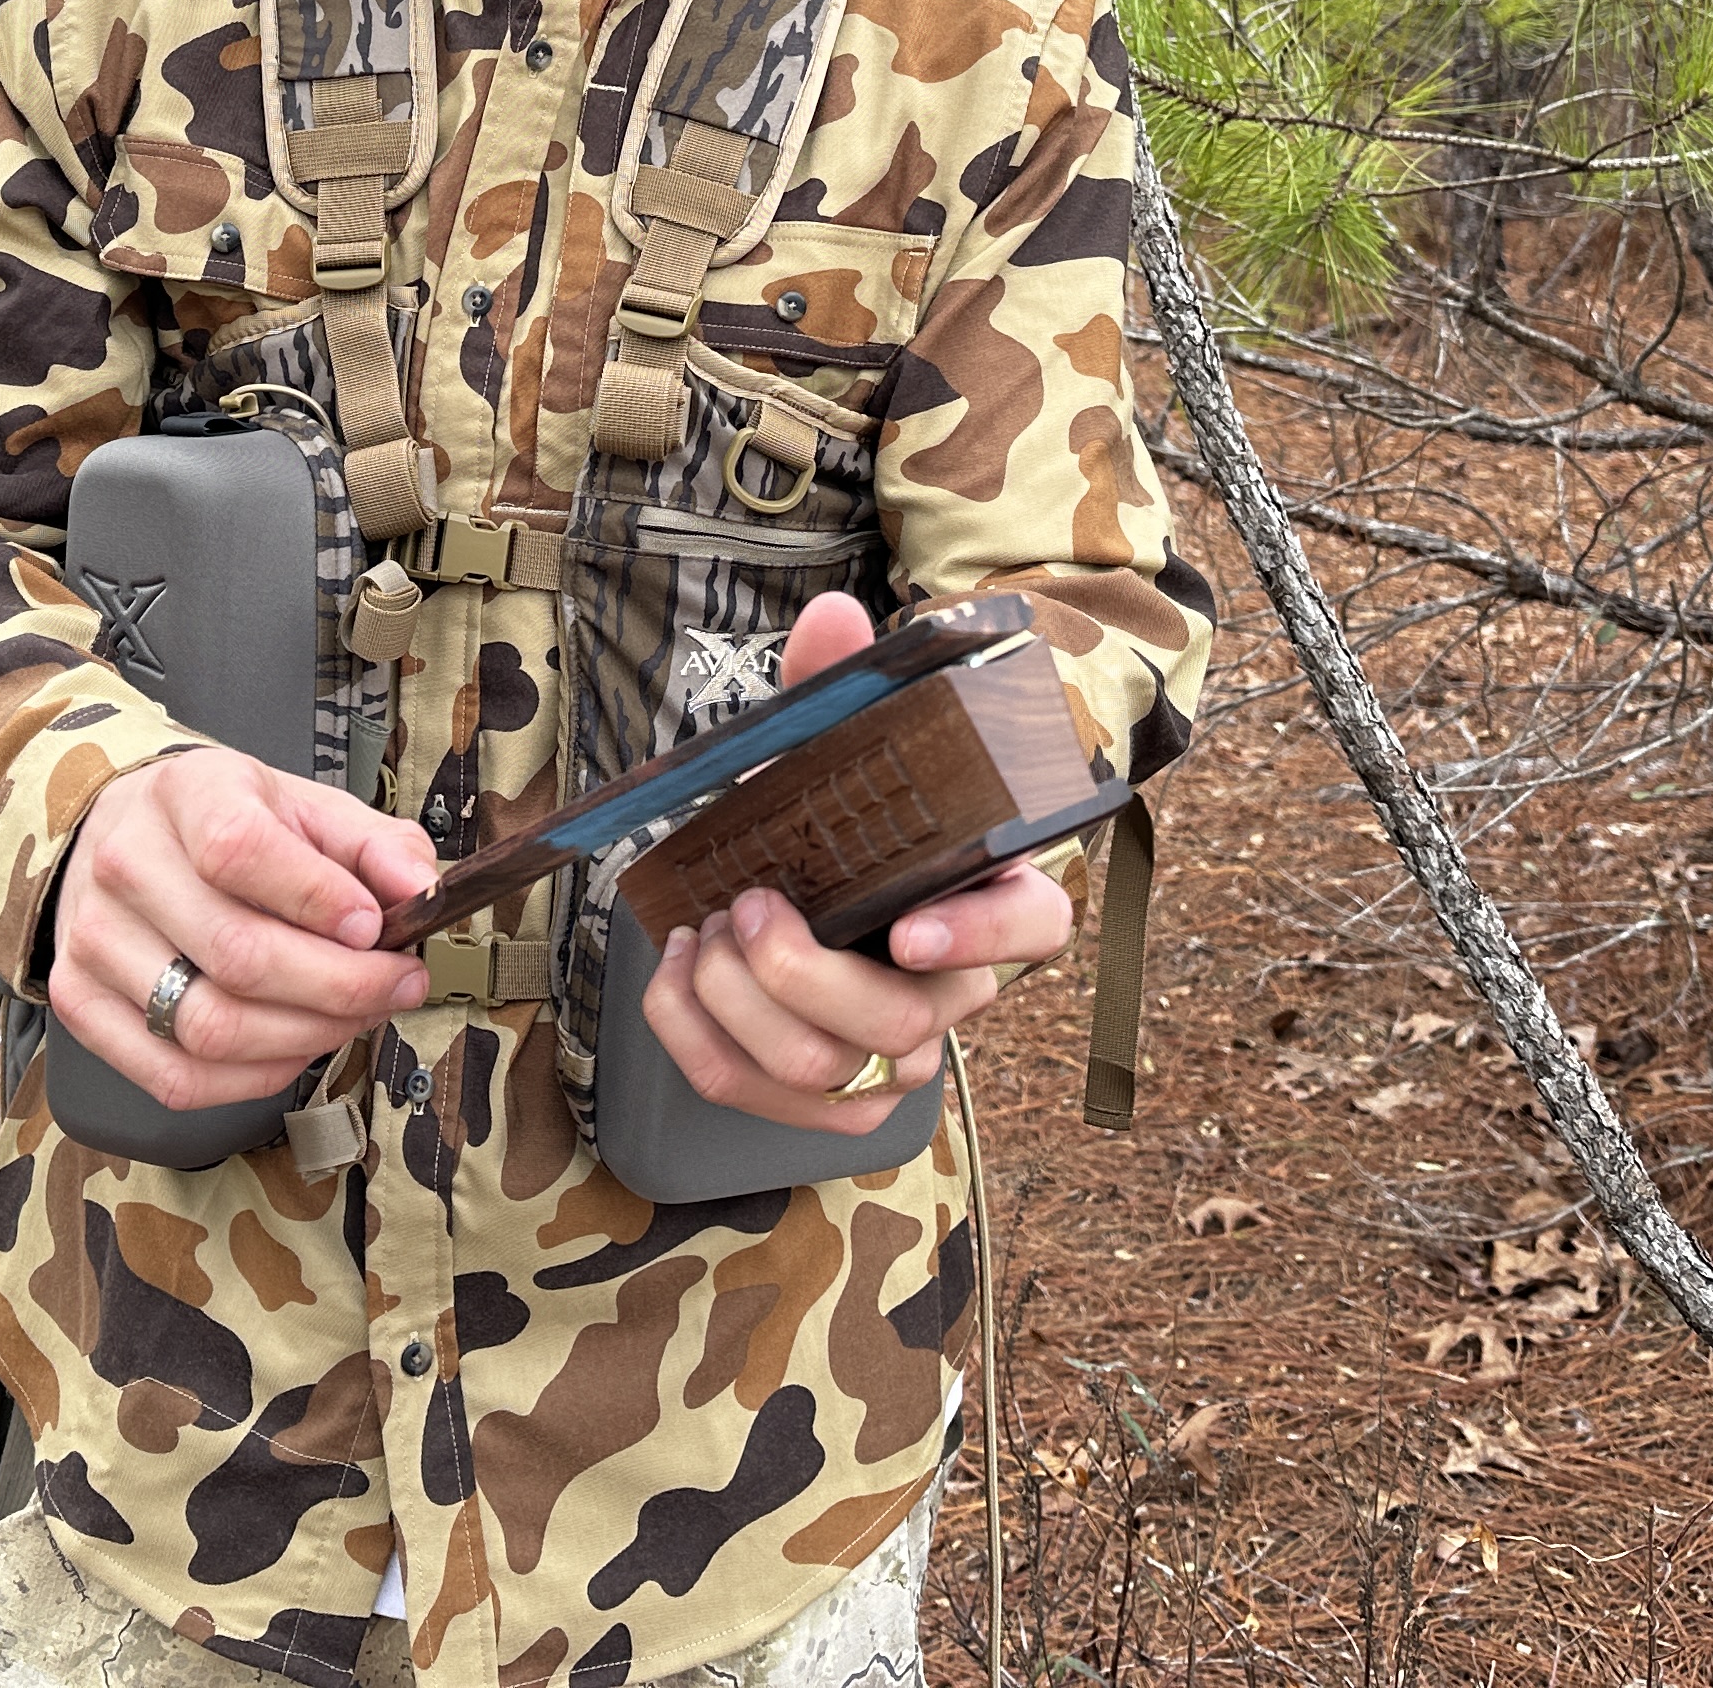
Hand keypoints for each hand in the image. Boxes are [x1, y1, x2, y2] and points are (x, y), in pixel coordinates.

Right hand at [49, 750, 439, 1109]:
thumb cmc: (220, 823)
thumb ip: (372, 844)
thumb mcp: (301, 805)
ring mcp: (95, 941)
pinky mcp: (81, 1004)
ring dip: (305, 1037)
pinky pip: (175, 1077)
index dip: (317, 898)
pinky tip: (293, 1047)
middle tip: (395, 985)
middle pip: (237, 954)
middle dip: (339, 986)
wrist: (120, 834)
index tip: (376, 926)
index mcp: (184, 795)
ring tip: (351, 1015)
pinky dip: (253, 1079)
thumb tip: (422, 890)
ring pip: (209, 1027)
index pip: (239, 850)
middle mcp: (126, 865)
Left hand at [637, 590, 1077, 1134]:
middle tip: (745, 905)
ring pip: (825, 1071)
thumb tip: (831, 617)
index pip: (1033, 929)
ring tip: (702, 932)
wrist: (812, 884)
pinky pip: (756, 1095)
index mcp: (993, 893)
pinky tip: (678, 972)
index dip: (978, 936)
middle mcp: (956, 988)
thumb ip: (844, 681)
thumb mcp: (848, 744)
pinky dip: (695, 1034)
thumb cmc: (849, 817)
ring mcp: (897, 1053)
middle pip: (899, 1021)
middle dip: (800, 971)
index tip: (907, 925)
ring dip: (739, 1002)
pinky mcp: (829, 1095)